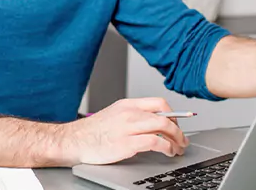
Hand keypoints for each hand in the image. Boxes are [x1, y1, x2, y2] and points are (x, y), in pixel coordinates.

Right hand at [58, 97, 188, 164]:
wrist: (73, 141)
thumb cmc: (93, 132)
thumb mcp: (114, 115)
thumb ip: (133, 117)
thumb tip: (156, 124)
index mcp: (127, 104)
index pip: (159, 103)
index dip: (174, 115)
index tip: (178, 125)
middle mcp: (129, 113)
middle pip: (165, 116)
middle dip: (179, 131)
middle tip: (182, 140)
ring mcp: (128, 127)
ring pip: (163, 127)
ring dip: (176, 140)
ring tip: (177, 149)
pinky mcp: (126, 143)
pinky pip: (155, 142)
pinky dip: (167, 148)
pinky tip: (167, 152)